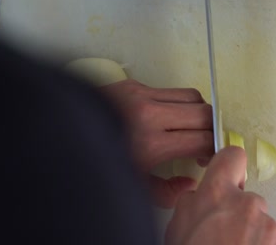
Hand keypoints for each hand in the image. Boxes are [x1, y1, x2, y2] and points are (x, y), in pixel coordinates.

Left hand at [100, 80, 213, 207]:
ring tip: (189, 126)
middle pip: (204, 112)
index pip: (203, 138)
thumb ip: (167, 191)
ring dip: (198, 111)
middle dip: (211, 127)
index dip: (214, 148)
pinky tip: (167, 117)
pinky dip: (177, 103)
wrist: (61, 133)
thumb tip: (189, 183)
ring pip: (192, 95)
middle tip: (204, 140)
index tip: (209, 155)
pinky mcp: (134, 84)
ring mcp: (142, 95)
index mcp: (151, 143)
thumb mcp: (132, 186)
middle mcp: (150, 114)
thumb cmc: (97, 160)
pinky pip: (170, 90)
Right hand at [166, 147, 275, 244]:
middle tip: (225, 238)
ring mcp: (269, 227)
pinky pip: (274, 241)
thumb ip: (193, 203)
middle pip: (248, 199)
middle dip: (239, 214)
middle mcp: (248, 204)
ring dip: (252, 236)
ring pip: (262, 223)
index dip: (229, 165)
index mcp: (216, 194)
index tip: (230, 172)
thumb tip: (202, 195)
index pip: (232, 156)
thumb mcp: (177, 229)